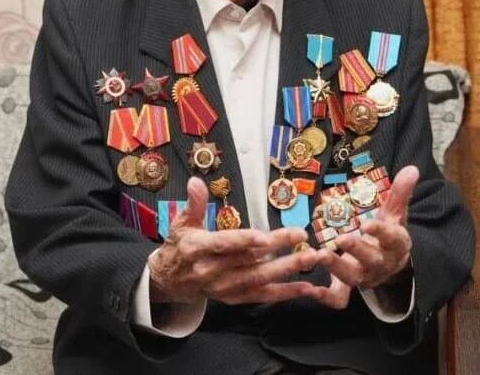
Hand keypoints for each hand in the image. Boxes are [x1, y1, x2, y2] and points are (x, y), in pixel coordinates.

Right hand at [148, 176, 320, 304]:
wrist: (169, 282)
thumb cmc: (179, 247)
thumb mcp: (181, 222)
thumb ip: (194, 203)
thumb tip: (196, 181)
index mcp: (196, 249)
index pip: (223, 244)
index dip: (244, 241)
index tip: (266, 236)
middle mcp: (211, 271)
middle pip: (248, 259)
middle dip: (277, 248)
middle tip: (301, 236)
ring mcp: (224, 287)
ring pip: (258, 279)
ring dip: (287, 270)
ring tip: (310, 258)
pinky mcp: (233, 298)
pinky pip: (261, 296)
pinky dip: (284, 293)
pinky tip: (306, 286)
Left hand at [308, 165, 418, 309]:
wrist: (391, 264)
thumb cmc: (389, 234)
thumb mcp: (396, 212)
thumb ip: (400, 192)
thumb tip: (412, 168)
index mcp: (396, 244)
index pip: (391, 238)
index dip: (380, 231)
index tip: (367, 223)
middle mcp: (381, 263)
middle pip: (371, 259)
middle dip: (357, 250)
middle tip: (341, 238)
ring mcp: (364, 277)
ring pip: (352, 278)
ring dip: (336, 268)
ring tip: (319, 255)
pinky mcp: (349, 287)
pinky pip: (339, 299)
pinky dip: (326, 298)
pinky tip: (310, 289)